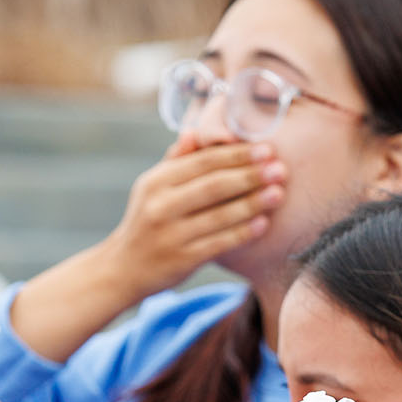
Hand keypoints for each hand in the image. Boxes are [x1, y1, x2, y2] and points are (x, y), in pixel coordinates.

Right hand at [8, 132, 286, 363]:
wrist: (122, 269)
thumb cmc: (146, 222)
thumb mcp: (152, 187)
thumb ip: (175, 161)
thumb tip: (195, 132)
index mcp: (156, 182)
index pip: (203, 162)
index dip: (237, 155)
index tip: (266, 149)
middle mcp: (160, 206)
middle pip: (213, 186)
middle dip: (250, 176)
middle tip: (279, 169)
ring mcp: (171, 234)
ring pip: (219, 215)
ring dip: (253, 203)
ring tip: (279, 193)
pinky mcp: (181, 259)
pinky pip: (219, 243)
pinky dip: (242, 233)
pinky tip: (264, 224)